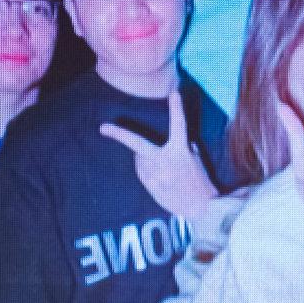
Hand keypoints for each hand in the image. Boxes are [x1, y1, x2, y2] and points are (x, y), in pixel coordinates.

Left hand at [101, 90, 217, 222]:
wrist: (200, 208)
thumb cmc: (200, 181)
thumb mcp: (195, 158)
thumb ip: (182, 146)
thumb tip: (166, 141)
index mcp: (181, 152)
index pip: (179, 126)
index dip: (176, 109)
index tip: (174, 94)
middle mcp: (165, 161)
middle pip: (136, 144)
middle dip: (119, 135)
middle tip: (103, 128)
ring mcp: (155, 175)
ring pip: (139, 159)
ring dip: (144, 157)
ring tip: (162, 167)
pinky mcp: (150, 186)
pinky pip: (141, 172)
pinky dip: (146, 170)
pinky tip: (160, 176)